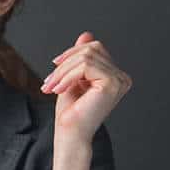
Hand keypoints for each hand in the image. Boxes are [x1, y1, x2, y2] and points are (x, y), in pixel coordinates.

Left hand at [41, 31, 131, 146]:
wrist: (69, 134)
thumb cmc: (70, 112)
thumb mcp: (71, 78)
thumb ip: (80, 58)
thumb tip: (86, 35)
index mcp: (114, 75)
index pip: (94, 48)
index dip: (71, 54)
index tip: (53, 68)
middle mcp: (121, 77)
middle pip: (90, 49)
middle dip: (64, 64)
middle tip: (48, 82)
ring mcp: (119, 80)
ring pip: (86, 57)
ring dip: (62, 72)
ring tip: (50, 87)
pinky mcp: (112, 83)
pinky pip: (86, 66)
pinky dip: (67, 76)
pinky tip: (58, 90)